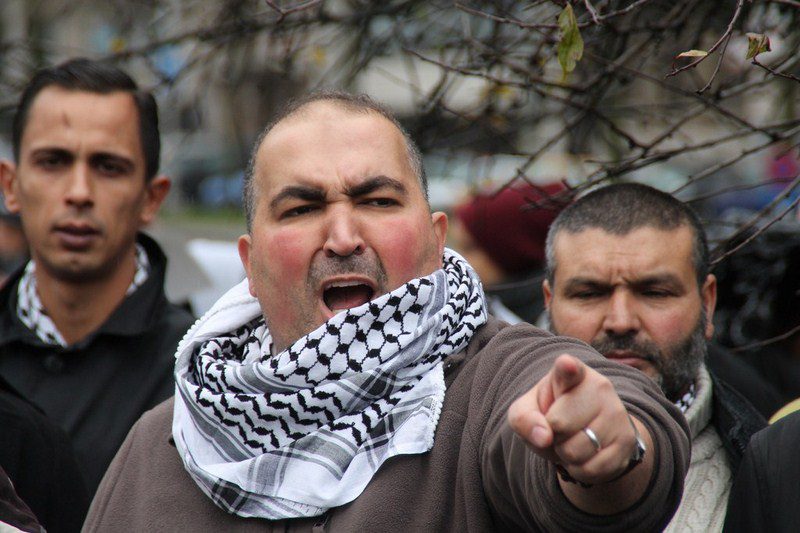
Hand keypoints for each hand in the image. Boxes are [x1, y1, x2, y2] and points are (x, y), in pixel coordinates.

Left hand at [507, 354, 640, 485]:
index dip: (567, 368)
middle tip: (559, 428)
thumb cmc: (550, 414)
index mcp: (570, 373)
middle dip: (552, 434)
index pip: (568, 369)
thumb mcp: (527, 412)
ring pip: (575, 451)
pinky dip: (580, 470)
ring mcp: (616, 413)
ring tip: (571, 440)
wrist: (586, 432)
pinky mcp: (627, 440)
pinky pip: (592, 469)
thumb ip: (524, 418)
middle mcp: (599, 386)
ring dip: (565, 454)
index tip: (566, 364)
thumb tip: (544, 437)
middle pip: (559, 424)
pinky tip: (585, 455)